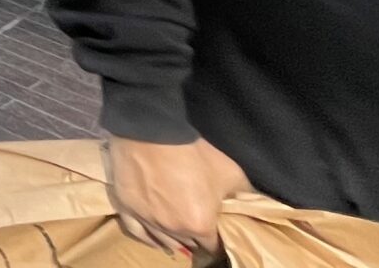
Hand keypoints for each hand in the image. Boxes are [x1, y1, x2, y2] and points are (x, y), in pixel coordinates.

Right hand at [105, 135, 248, 258]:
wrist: (153, 132)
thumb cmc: (193, 153)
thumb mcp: (230, 172)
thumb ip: (244, 196)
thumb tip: (251, 207)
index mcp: (200, 225)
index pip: (213, 246)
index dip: (217, 238)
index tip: (218, 228)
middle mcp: (173, 229)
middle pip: (189, 244)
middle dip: (196, 235)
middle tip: (199, 220)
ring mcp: (148, 221)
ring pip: (164, 241)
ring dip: (175, 237)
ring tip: (180, 228)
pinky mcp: (127, 209)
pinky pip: (138, 233)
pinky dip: (148, 237)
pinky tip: (156, 238)